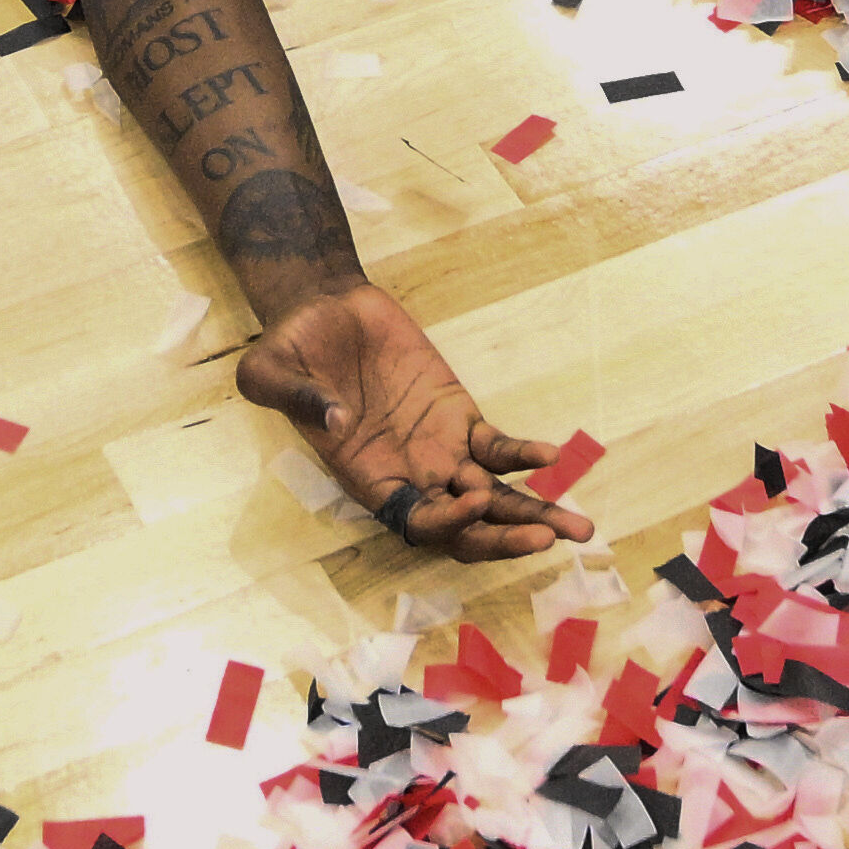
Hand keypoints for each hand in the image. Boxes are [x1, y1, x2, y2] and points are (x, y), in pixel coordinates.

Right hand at [241, 284, 592, 561]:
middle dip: (505, 538)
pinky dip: (524, 456)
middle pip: (466, 527)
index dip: (448, 522)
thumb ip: (296, 399)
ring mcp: (439, 448)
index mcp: (367, 480)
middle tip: (547, 540)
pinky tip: (551, 457)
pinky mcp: (459, 414)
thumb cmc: (290, 348)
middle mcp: (409, 475)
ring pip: (494, 496)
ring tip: (579, 531)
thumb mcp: (269, 373)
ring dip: (535, 513)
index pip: (417, 523)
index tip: (473, 502)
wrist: (323, 307)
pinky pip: (499, 448)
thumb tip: (335, 420)